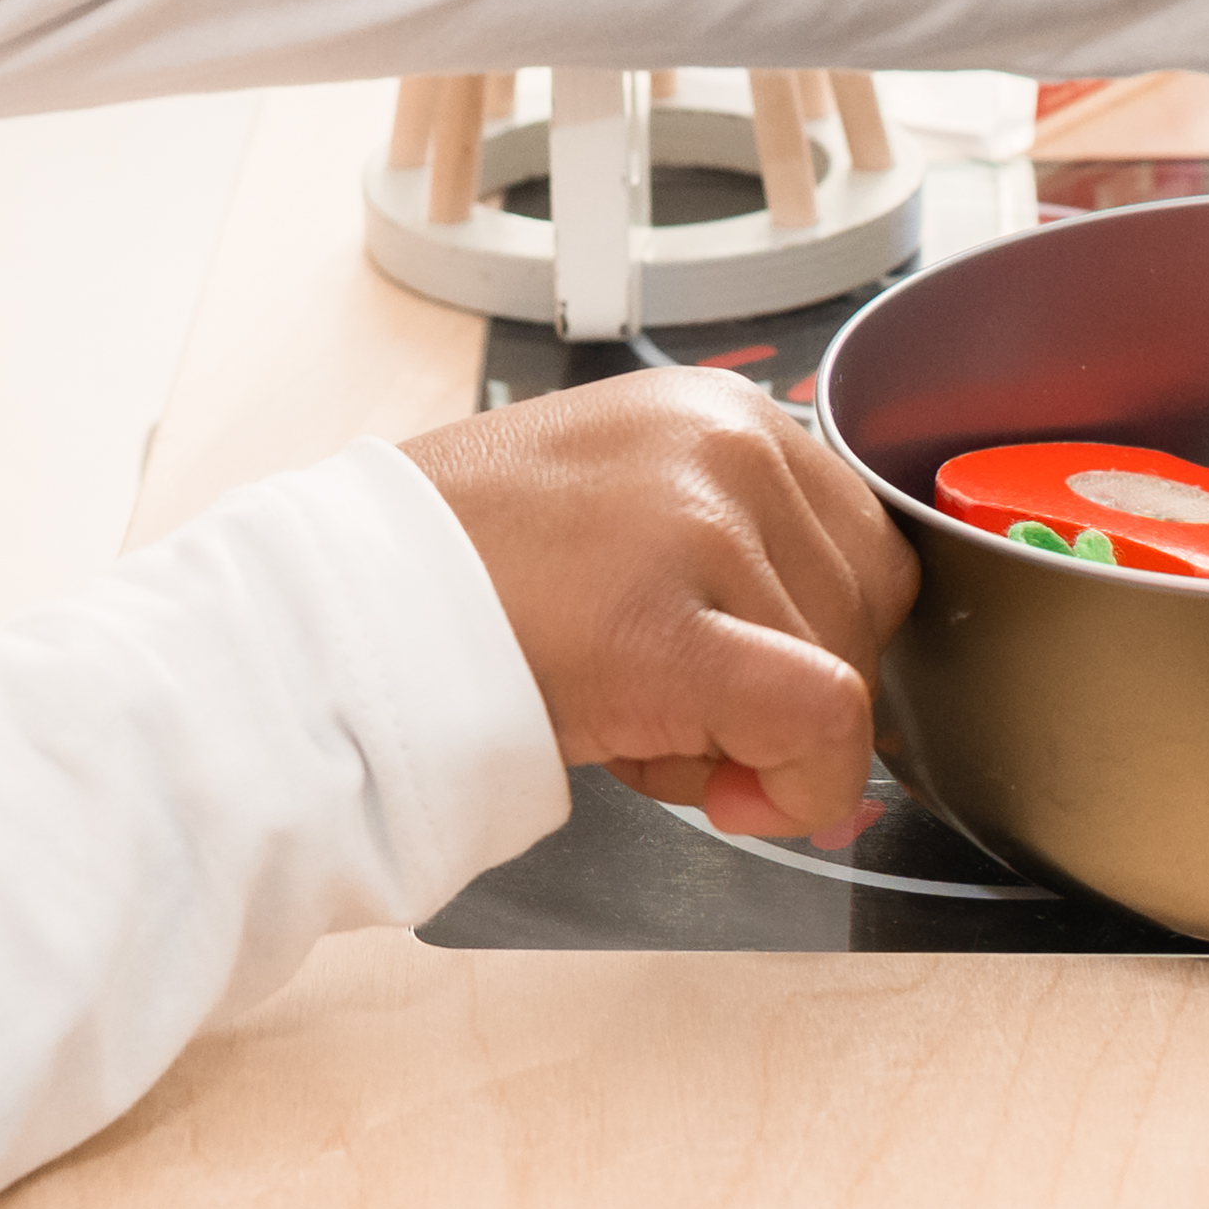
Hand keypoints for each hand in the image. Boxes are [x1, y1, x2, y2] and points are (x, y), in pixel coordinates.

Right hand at [398, 367, 914, 839]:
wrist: (342, 610)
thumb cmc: (456, 571)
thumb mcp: (619, 510)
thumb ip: (728, 562)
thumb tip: (829, 692)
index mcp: (713, 409)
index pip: (858, 544)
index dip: (822, 643)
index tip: (755, 688)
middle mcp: (725, 445)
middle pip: (866, 613)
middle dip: (791, 692)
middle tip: (680, 715)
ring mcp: (701, 526)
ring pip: (841, 677)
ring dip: (757, 742)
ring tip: (640, 721)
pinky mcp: (671, 628)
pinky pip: (816, 724)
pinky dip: (799, 788)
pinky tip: (728, 798)